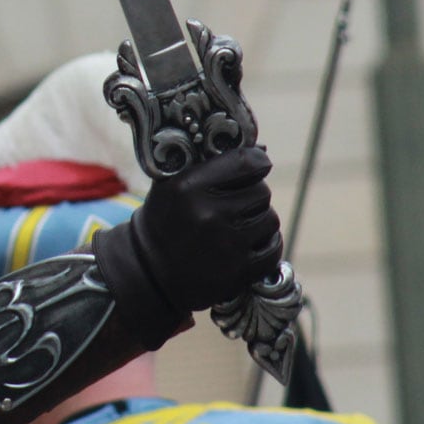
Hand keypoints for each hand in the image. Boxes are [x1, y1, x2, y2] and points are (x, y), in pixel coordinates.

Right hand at [91, 145, 282, 344]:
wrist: (149, 274)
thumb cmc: (165, 221)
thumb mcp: (172, 185)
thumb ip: (209, 165)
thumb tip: (260, 149)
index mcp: (188, 187)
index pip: (246, 162)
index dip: (257, 162)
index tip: (257, 165)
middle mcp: (208, 214)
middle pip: (261, 192)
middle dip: (253, 195)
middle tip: (236, 203)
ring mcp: (225, 245)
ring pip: (270, 220)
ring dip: (259, 221)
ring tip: (238, 226)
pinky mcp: (239, 271)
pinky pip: (273, 249)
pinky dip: (266, 246)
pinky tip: (248, 246)